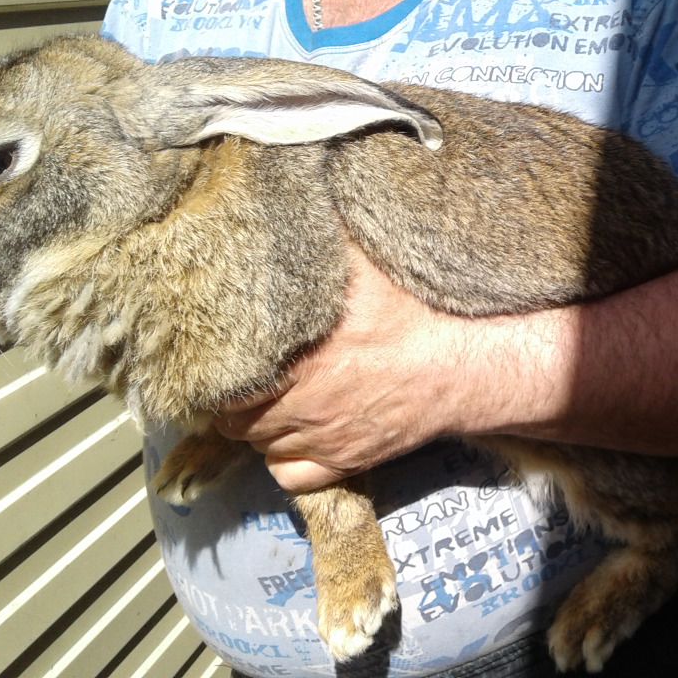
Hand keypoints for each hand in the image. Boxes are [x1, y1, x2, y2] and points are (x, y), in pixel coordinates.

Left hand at [214, 245, 482, 492]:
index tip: (222, 359)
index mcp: (294, 360)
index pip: (223, 381)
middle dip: (234, 400)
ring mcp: (322, 439)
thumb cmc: (411, 314)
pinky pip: (290, 477)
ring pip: (261, 447)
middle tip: (245, 379)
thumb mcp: (362, 269)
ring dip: (258, 429)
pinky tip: (293, 438)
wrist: (460, 366)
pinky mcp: (346, 462)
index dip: (217, 372)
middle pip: (234, 419)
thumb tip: (283, 201)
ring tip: (267, 405)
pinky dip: (284, 462)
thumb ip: (318, 244)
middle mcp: (300, 406)